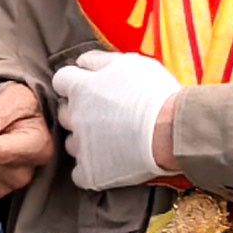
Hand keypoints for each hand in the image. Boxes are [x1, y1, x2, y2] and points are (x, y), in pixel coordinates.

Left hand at [50, 50, 182, 193]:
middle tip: (105, 114)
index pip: (61, 80)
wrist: (171, 131)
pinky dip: (91, 169)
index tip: (88, 88)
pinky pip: (80, 172)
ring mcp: (81, 146)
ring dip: (85, 140)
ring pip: (72, 143)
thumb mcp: (130, 64)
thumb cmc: (155, 94)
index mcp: (81, 88)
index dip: (74, 83)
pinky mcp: (90, 172)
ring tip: (112, 139)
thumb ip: (99, 60)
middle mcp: (74, 116)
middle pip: (64, 113)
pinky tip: (109, 163)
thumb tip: (82, 61)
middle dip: (79, 112)